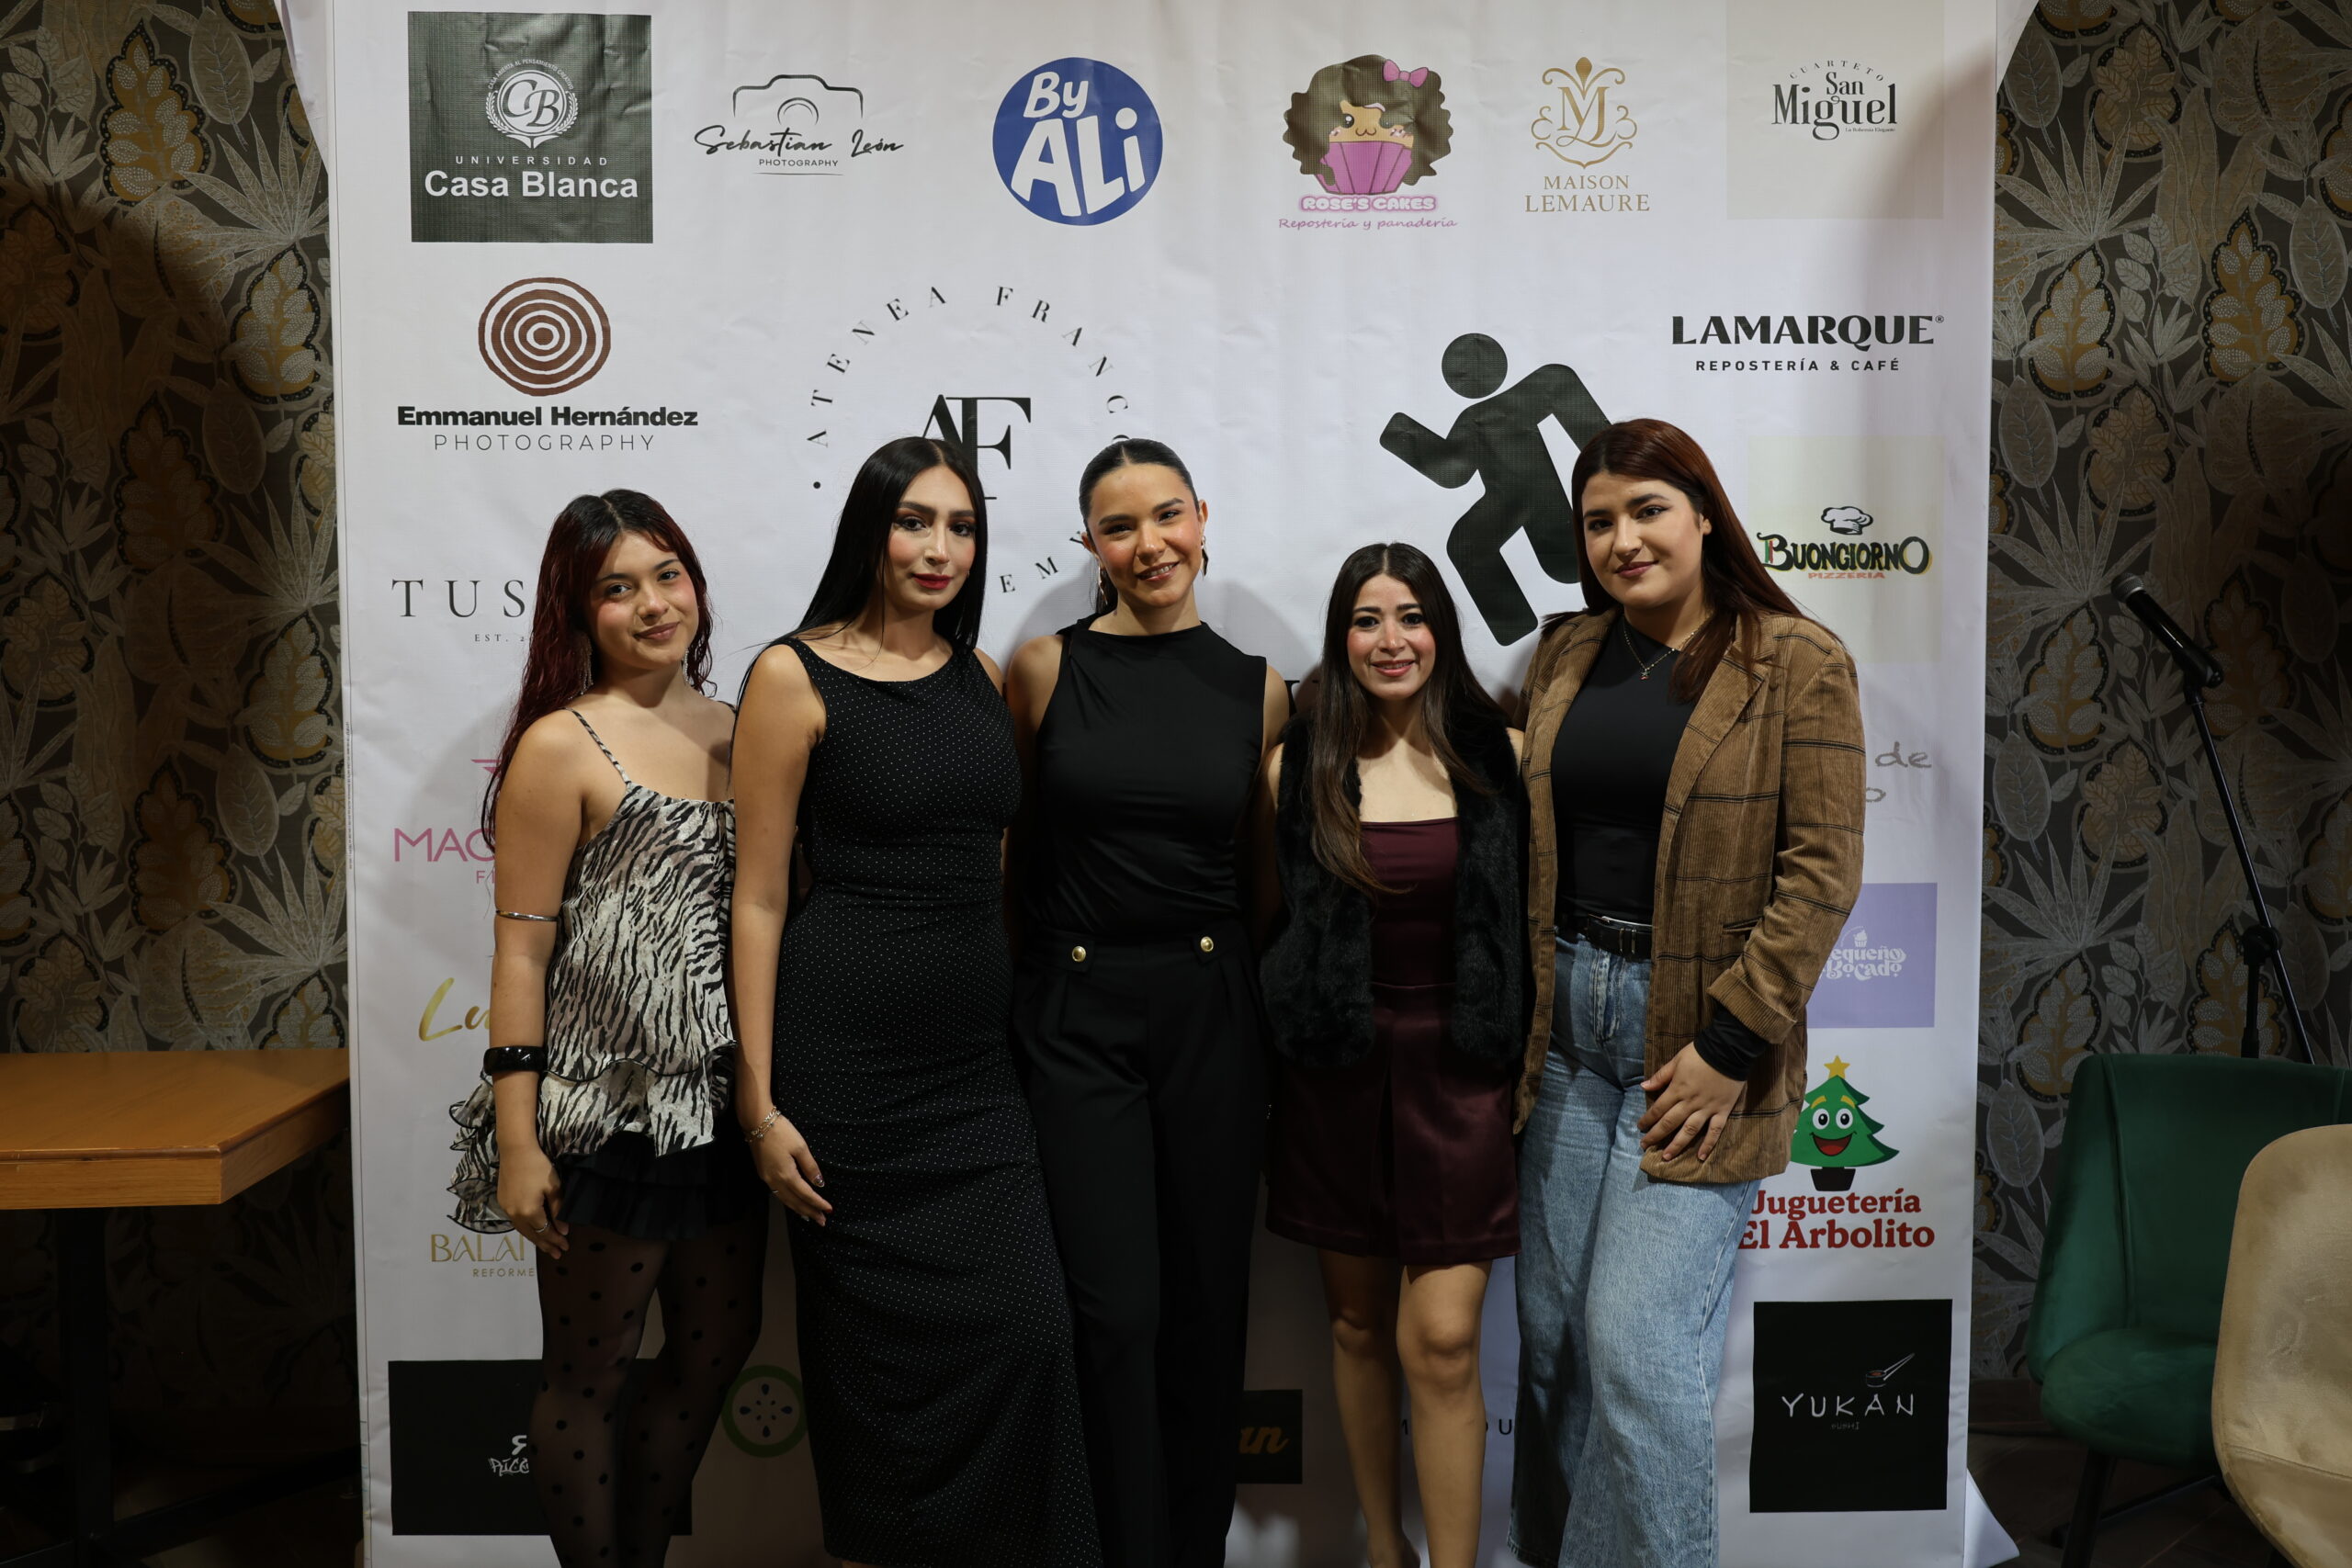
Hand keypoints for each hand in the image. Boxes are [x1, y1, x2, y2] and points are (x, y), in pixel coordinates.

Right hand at [496, 1143, 569, 1255]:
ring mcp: (507, 1209)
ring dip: (535, 1239)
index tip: (566, 1246)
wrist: (515, 1151)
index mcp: (529, 1212)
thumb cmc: (538, 1167)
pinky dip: (526, 1229)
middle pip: (532, 1235)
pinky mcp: (503, 1202)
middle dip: (546, 1245)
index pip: (545, 1232)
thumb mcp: (553, 1188)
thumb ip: (558, 1210)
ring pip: (522, 1230)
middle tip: (557, 1254)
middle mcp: (515, 1215)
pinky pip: (516, 1222)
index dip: (556, 1240)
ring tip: (546, 1247)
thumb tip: (563, 1230)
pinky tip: (532, 1230)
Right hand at [748, 1112, 832, 1224]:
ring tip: (810, 1217)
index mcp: (787, 1175)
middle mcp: (776, 1181)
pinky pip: (778, 1194)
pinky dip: (788, 1202)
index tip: (829, 1210)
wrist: (757, 1123)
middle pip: (795, 1202)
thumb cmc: (781, 1132)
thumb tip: (819, 1183)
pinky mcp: (764, 1175)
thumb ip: (810, 1166)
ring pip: (785, 1200)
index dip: (818, 1203)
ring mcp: (768, 1179)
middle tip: (822, 1221)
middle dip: (809, 1212)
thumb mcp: (800, 1146)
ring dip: (798, 1209)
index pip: (806, 1194)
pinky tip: (794, 1203)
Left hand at [1638, 1044, 1741, 1164]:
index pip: (1658, 1108)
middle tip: (1645, 1146)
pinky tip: (1700, 1157)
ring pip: (1689, 1131)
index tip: (1640, 1127)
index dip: (1648, 1119)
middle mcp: (1690, 1102)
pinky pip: (1715, 1131)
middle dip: (1656, 1135)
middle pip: (1670, 1123)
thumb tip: (1644, 1086)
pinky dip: (1708, 1145)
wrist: (1729, 1050)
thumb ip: (1661, 1076)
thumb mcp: (1677, 1060)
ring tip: (1666, 1157)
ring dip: (1677, 1145)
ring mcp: (1707, 1109)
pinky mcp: (1722, 1111)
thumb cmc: (1700, 1054)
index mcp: (1677, 1089)